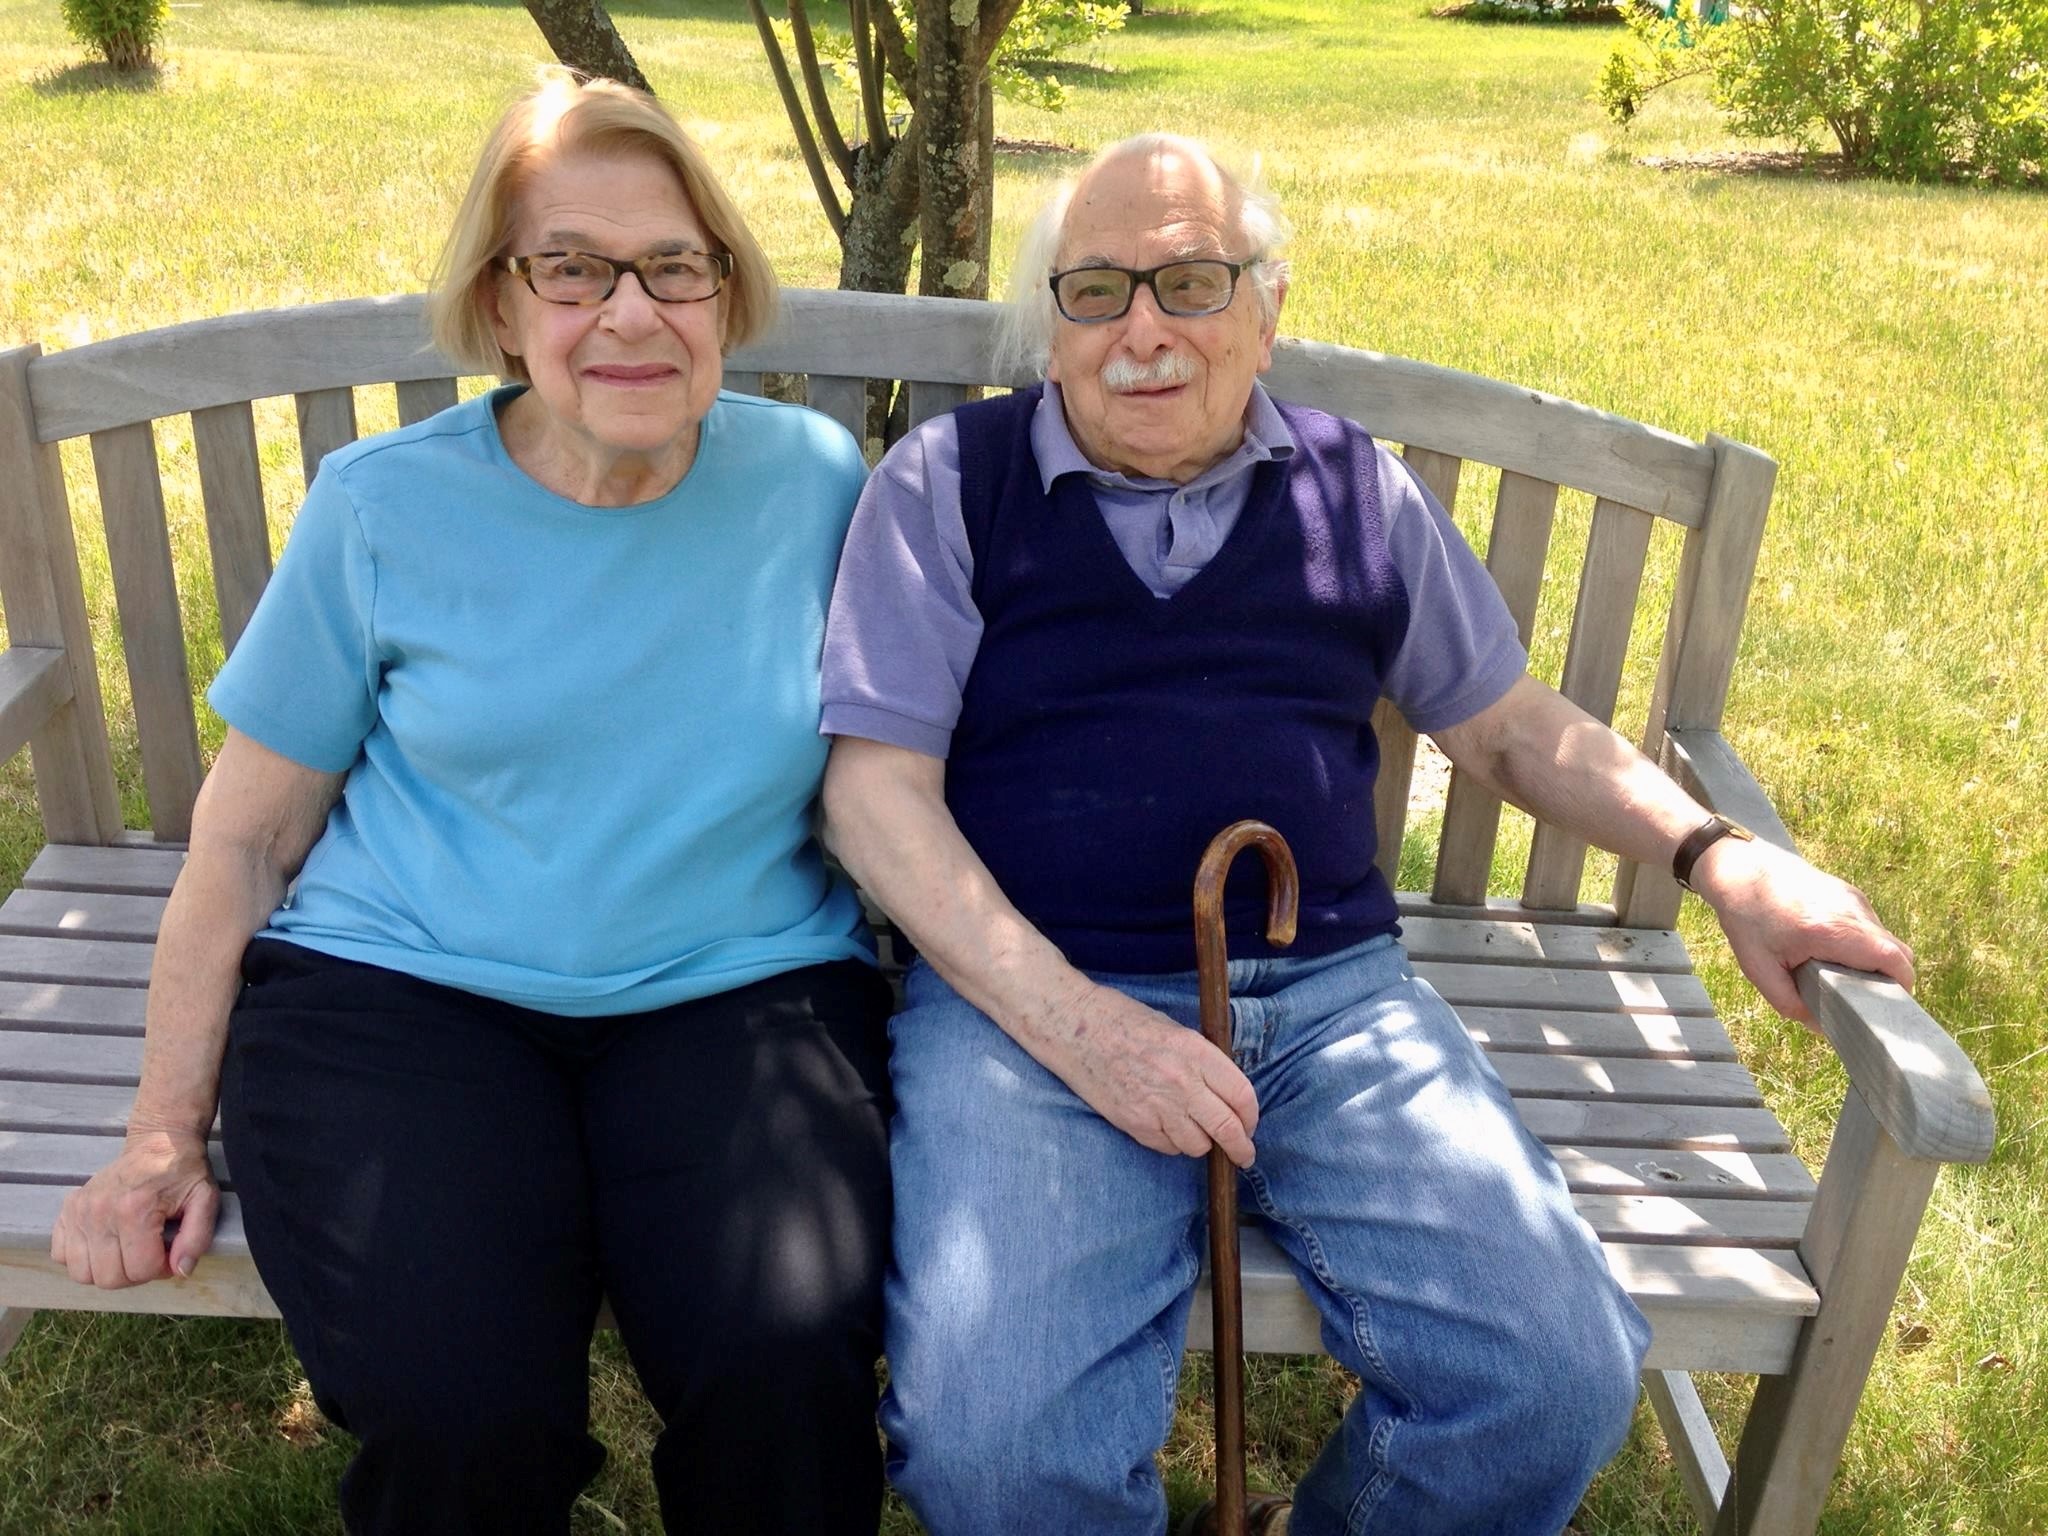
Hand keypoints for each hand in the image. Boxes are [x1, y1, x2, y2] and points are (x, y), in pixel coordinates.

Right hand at [50, 1129, 218, 1287]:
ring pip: (82, 1274)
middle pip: (108, 1278)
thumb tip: (181, 1272)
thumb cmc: (183, 1172)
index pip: (140, 1270)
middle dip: (135, 1275)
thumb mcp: (205, 1200)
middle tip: (149, 1254)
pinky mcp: (67, 1210)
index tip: (169, 1253)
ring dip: (107, 1271)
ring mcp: (79, 1212)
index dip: (161, 1270)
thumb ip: (197, 1238)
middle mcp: (100, 1213)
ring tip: (127, 1252)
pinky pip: (61, 1255)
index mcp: (135, 1210)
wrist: (158, 1143)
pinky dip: (81, 1259)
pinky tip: (104, 1244)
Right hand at [1034, 979, 1261, 1166]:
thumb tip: (1224, 1091)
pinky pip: (1168, 1148)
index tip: (1250, 1124)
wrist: (1075, 1028)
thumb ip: (1202, 1061)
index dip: (1251, 1116)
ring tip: (1196, 1133)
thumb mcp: (1175, 1030)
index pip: (1241, 1095)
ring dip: (1202, 1143)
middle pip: (1226, 1129)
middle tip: (1243, 1155)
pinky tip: (1167, 1128)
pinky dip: (1173, 1143)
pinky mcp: (1135, 1124)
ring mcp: (1157, 1107)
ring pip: (1198, 1145)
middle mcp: (1182, 1083)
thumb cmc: (1124, 1021)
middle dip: (1240, 1148)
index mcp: (1196, 1052)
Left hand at [1692, 835, 1915, 1025]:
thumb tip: (1822, 1027)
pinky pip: (1870, 926)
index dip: (1899, 988)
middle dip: (1887, 980)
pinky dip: (1861, 944)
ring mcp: (1854, 898)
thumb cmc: (1745, 917)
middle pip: (1898, 952)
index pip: (1894, 961)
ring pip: (1885, 939)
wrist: (1739, 867)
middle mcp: (1851, 911)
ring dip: (1873, 961)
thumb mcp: (1758, 968)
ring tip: (1840, 974)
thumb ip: (1790, 1003)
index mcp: (1832, 930)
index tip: (1884, 1008)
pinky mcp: (1850, 892)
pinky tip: (1832, 952)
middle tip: (1860, 998)